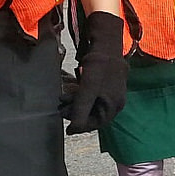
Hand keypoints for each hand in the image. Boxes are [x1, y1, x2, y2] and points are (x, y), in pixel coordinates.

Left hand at [64, 11, 127, 133]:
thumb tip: (73, 129)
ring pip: (91, 105)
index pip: (96, 124)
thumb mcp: (88, 91)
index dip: (81, 127)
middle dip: (76, 114)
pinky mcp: (105, 85)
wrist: (107, 46)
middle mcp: (114, 103)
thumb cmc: (100, 68)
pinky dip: (80, 96)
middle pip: (93, 115)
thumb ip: (80, 110)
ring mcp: (110, 94)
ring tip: (62, 99)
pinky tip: (69, 92)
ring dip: (76, 104)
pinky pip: (92, 96)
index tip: (67, 129)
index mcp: (113, 107)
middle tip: (61, 110)